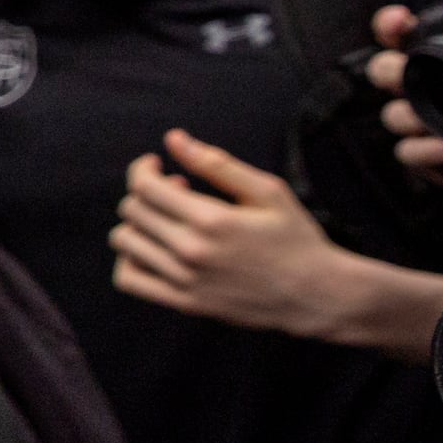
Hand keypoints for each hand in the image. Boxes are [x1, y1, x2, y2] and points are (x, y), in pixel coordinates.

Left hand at [114, 128, 442, 355]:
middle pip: (132, 212)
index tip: (156, 165)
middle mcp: (191, 252)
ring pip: (125, 243)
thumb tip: (173, 139)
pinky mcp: (184, 303)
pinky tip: (153, 249)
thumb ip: (217, 164)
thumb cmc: (295, 237)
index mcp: (211, 220)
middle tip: (177, 192)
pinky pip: (129, 280)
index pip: (144, 187)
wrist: (317, 295)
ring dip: (137, 224)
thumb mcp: (268, 192)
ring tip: (168, 220)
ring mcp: (185, 281)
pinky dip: (130, 260)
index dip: (142, 170)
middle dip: (146, 194)